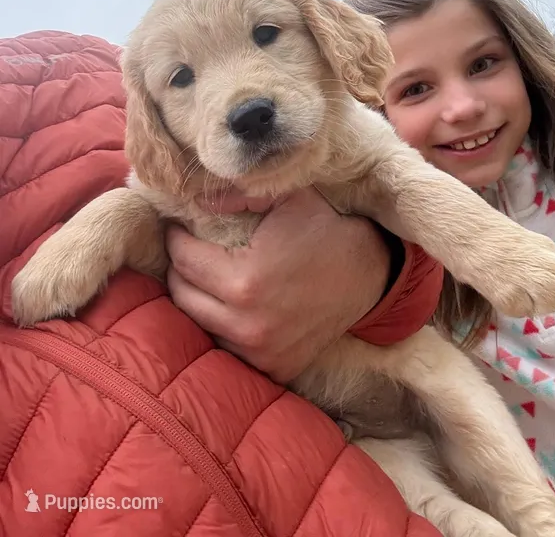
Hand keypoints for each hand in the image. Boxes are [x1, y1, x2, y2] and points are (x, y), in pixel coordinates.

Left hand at [166, 187, 390, 383]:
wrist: (368, 275)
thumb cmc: (324, 230)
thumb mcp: (287, 197)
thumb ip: (237, 195)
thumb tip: (195, 202)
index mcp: (244, 282)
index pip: (184, 260)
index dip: (175, 238)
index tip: (179, 226)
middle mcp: (246, 325)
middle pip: (182, 294)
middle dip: (180, 267)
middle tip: (189, 248)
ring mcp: (259, 353)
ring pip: (198, 324)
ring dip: (196, 297)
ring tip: (207, 273)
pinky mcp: (272, 368)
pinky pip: (225, 345)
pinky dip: (221, 324)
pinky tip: (230, 302)